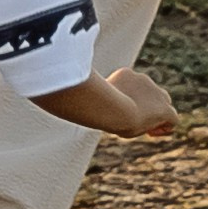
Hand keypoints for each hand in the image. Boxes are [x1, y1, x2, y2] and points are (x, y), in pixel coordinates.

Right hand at [30, 59, 177, 137]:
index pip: (131, 83)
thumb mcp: (75, 90)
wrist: (115, 107)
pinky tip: (158, 133)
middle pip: (149, 92)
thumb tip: (35, 81)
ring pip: (160, 104)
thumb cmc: (94, 101)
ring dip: (154, 116)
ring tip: (148, 128)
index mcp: (125, 75)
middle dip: (145, 103)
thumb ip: (61, 85)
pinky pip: (172, 120)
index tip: (122, 103)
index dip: (129, 95)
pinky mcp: (163, 111)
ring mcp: (155, 94)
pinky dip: (166, 127)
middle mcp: (142, 81)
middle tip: (138, 119)